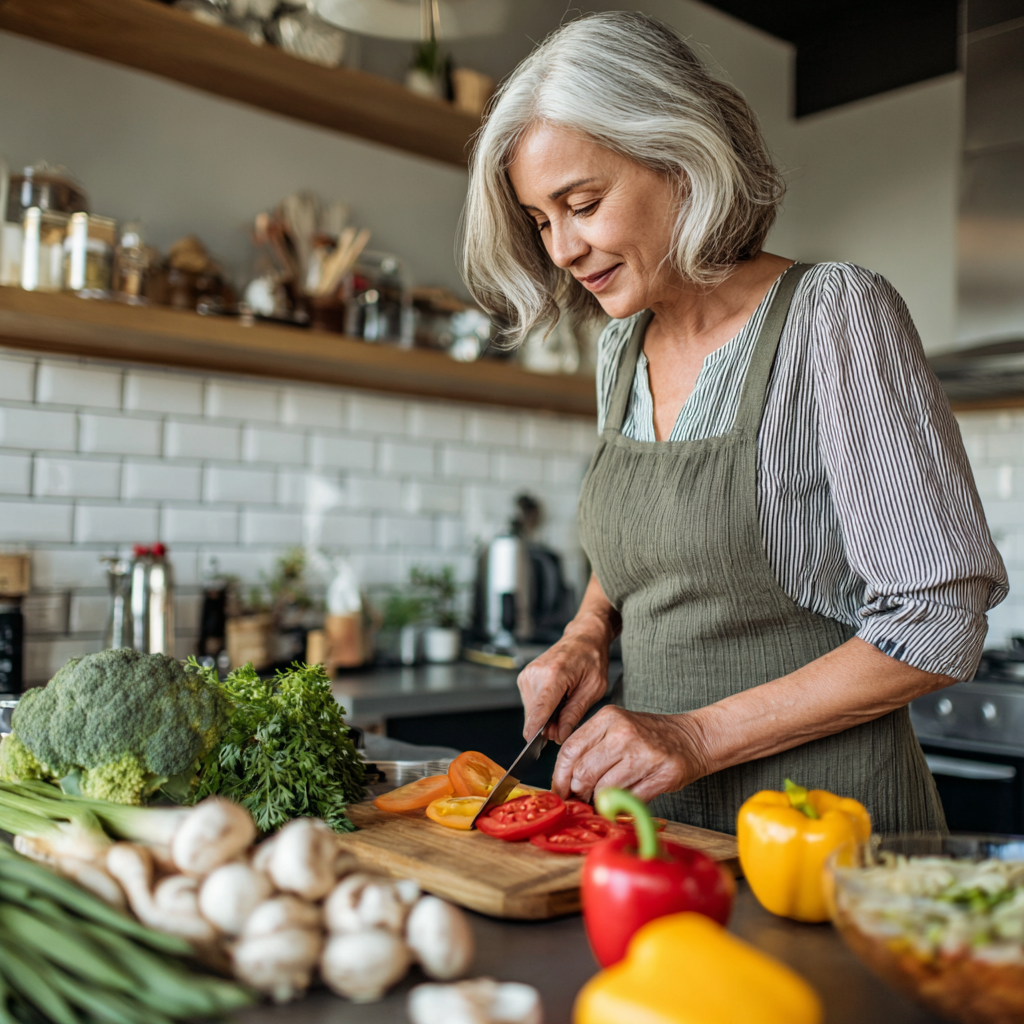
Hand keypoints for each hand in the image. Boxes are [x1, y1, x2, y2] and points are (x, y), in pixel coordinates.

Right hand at [517, 617, 610, 743]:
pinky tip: (557, 698)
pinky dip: (543, 708)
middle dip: (549, 725)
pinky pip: (531, 704)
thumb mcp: (593, 688)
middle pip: (535, 715)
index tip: (530, 748)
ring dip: (547, 716)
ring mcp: (527, 675)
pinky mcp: (524, 678)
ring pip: (532, 712)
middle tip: (569, 719)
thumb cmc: (592, 659)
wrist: (583, 637)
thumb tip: (560, 736)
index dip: (535, 730)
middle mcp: (535, 673)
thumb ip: (574, 714)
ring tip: (565, 701)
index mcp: (555, 674)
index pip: (540, 709)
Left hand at [550, 706, 709, 802]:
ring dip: (600, 802)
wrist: (692, 738)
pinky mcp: (662, 774)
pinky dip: (622, 807)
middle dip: (579, 792)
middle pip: (584, 773)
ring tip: (604, 801)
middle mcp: (624, 732)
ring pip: (604, 790)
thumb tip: (564, 782)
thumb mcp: (616, 728)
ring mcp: (644, 753)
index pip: (570, 750)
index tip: (559, 791)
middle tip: (582, 799)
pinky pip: (629, 800)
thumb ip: (590, 748)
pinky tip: (624, 802)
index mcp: (608, 717)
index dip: (559, 776)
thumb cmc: (648, 736)